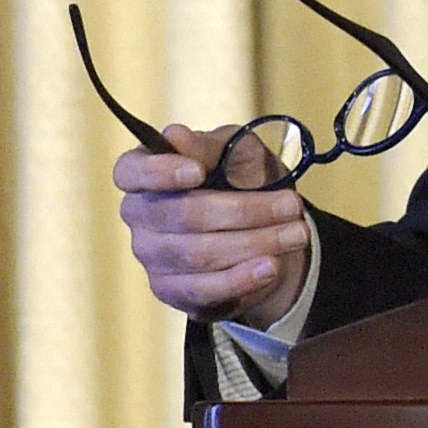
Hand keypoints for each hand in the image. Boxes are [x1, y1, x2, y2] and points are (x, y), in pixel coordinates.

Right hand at [113, 123, 309, 327]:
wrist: (266, 225)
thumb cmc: (243, 177)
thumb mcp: (237, 150)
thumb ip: (210, 145)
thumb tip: (176, 137)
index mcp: (146, 174)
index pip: (131, 171)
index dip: (159, 172)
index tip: (197, 171)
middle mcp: (141, 215)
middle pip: (183, 215)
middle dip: (245, 210)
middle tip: (292, 205)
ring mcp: (152, 256)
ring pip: (199, 254)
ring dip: (255, 243)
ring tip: (296, 234)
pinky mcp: (172, 290)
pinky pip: (204, 289)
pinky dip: (241, 278)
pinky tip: (271, 266)